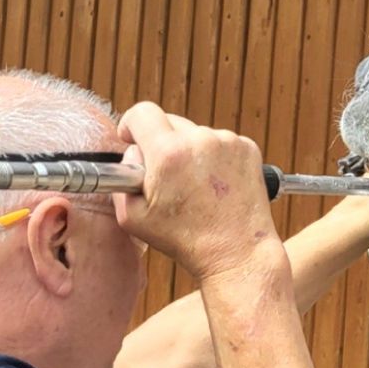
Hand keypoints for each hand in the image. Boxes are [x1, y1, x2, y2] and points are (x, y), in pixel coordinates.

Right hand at [113, 103, 283, 282]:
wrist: (237, 254)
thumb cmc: (185, 240)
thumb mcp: (132, 217)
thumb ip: (121, 178)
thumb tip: (132, 153)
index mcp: (168, 154)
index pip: (142, 113)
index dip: (131, 124)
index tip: (132, 138)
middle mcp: (199, 140)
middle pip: (169, 122)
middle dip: (161, 143)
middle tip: (166, 176)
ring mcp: (227, 142)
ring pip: (195, 133)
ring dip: (189, 151)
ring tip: (195, 186)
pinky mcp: (247, 148)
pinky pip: (219, 142)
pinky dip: (214, 157)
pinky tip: (214, 185)